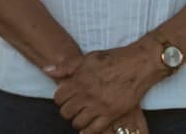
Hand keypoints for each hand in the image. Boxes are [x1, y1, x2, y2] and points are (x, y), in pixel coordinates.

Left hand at [48, 43, 162, 132]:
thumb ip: (66, 66)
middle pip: (66, 112)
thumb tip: (47, 70)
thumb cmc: (113, 59)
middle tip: (73, 107)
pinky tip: (87, 128)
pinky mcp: (111, 114)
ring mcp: (99, 106)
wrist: (138, 64)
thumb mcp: (88, 57)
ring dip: (77, 121)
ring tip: (81, 116)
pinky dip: (88, 131)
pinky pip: (94, 130)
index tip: (66, 97)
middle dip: (67, 111)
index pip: (58, 97)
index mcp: (79, 79)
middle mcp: (87, 94)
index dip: (60, 98)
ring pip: (78, 123)